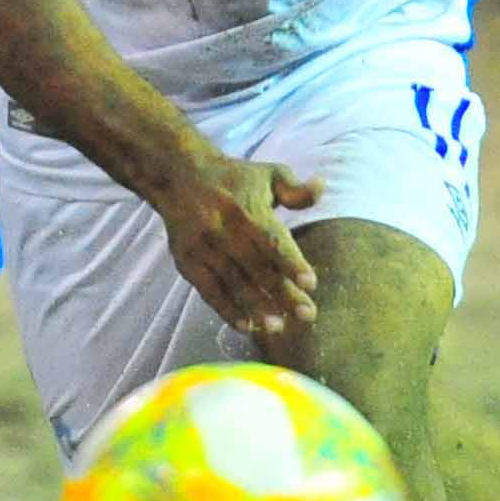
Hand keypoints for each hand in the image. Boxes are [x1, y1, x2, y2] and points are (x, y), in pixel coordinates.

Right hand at [157, 158, 321, 340]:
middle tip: (308, 315)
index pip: (273, 240)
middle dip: (283, 293)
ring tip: (278, 326)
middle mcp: (225, 230)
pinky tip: (246, 326)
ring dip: (256, 307)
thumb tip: (321, 186)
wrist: (178, 175)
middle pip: (257, 267)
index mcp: (248, 209)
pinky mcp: (187, 261)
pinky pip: (208, 290)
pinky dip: (226, 309)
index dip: (291, 262)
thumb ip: (293, 188)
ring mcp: (204, 248)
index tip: (310, 283)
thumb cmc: (233, 179)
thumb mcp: (266, 174)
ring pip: (233, 283)